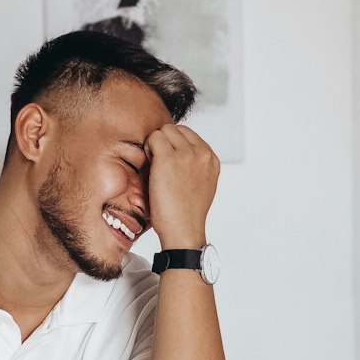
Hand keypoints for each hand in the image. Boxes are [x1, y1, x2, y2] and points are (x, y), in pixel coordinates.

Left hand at [145, 124, 219, 247]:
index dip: (175, 144)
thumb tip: (181, 151)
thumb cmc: (186, 212)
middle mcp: (202, 154)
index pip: (189, 134)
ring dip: (156, 145)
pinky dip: (148, 149)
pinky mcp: (168, 158)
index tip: (170, 162)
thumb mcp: (202, 183)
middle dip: (165, 142)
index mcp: (211, 159)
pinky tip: (150, 168)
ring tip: (156, 167)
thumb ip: (196, 164)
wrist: (183, 230)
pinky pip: (153, 138)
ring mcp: (186, 154)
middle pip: (175, 129)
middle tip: (160, 165)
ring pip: (164, 131)